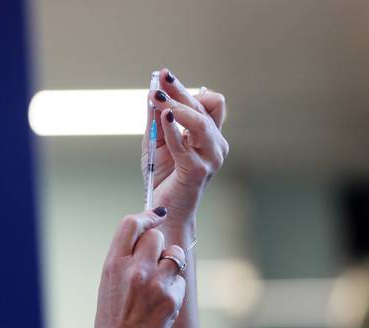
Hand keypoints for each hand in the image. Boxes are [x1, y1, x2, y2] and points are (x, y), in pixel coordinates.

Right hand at [94, 208, 186, 327]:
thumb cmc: (112, 313)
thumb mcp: (108, 279)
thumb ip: (124, 254)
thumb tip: (147, 231)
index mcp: (114, 263)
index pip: (131, 224)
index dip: (146, 215)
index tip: (156, 215)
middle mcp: (135, 270)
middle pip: (156, 236)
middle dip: (157, 243)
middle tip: (152, 259)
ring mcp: (155, 284)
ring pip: (174, 254)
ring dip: (169, 262)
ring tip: (157, 281)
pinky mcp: (172, 299)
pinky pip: (179, 279)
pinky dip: (173, 286)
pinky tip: (160, 300)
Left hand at [142, 68, 228, 221]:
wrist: (165, 210)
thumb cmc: (165, 177)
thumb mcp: (157, 142)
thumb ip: (157, 120)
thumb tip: (153, 94)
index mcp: (209, 136)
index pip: (208, 102)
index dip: (186, 88)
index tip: (164, 76)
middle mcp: (215, 145)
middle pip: (205, 107)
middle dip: (180, 91)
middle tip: (160, 80)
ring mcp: (210, 158)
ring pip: (201, 122)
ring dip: (178, 107)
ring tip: (158, 98)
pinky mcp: (197, 170)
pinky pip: (183, 144)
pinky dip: (172, 128)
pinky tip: (163, 115)